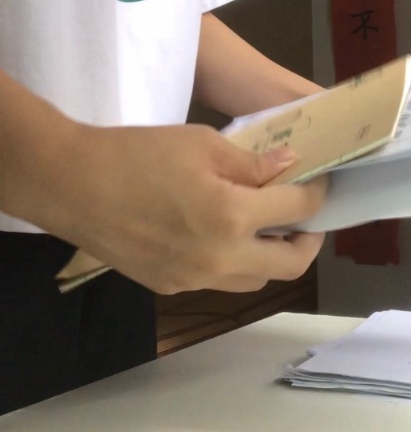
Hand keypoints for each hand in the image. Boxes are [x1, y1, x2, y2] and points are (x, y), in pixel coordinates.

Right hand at [45, 123, 326, 293]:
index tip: (317, 181)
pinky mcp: (170, 286)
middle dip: (308, 241)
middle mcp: (221, 259)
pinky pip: (218, 281)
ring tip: (267, 228)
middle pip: (290, 265)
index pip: (297, 210)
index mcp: (233, 217)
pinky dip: (233, 261)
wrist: (72, 185)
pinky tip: (222, 236)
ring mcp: (194, 279)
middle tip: (306, 219)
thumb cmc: (138, 154)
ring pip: (255, 280)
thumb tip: (290, 168)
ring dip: (271, 257)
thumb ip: (253, 163)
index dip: (315, 193)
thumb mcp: (203, 145)